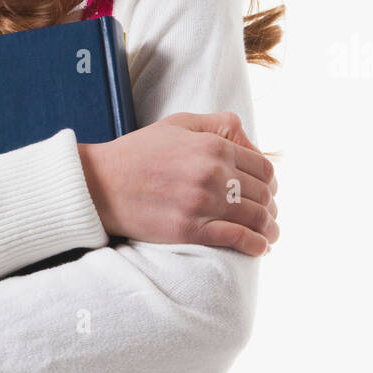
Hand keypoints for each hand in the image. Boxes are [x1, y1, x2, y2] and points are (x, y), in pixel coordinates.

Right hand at [78, 111, 279, 256]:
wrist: (101, 183)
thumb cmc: (137, 152)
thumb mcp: (178, 123)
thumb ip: (218, 124)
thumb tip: (250, 141)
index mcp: (214, 146)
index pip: (263, 168)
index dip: (270, 183)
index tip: (267, 194)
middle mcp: (213, 172)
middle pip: (263, 194)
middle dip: (271, 207)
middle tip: (269, 217)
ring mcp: (203, 202)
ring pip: (255, 217)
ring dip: (269, 229)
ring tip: (269, 236)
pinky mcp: (190, 228)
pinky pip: (237, 239)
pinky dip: (255, 245)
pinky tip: (259, 248)